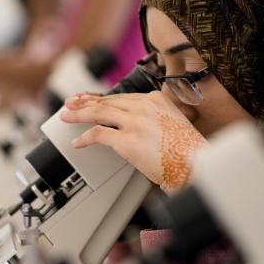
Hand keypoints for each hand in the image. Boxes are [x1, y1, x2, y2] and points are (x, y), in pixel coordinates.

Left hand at [60, 91, 207, 192]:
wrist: (197, 166)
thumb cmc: (188, 152)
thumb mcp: (173, 124)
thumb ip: (153, 119)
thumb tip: (133, 125)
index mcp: (156, 99)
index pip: (121, 96)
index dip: (101, 97)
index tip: (88, 97)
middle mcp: (144, 106)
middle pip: (107, 101)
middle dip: (85, 102)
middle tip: (70, 103)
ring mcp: (135, 123)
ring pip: (99, 112)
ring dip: (79, 114)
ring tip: (66, 116)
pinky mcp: (128, 141)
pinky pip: (99, 135)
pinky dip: (85, 137)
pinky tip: (78, 141)